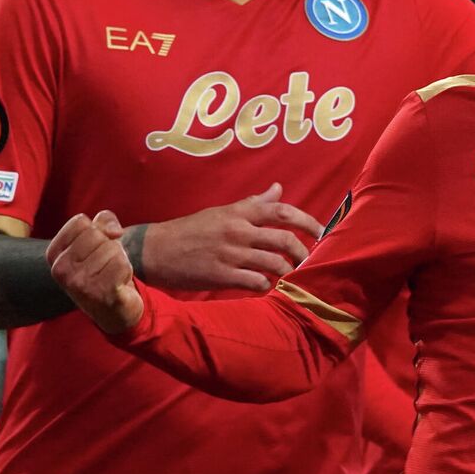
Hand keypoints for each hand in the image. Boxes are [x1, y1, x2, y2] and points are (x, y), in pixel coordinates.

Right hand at [47, 211, 143, 333]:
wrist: (114, 310)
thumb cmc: (104, 269)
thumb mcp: (99, 240)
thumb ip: (104, 222)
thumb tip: (114, 231)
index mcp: (55, 254)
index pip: (79, 222)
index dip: (97, 229)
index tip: (98, 246)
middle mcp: (60, 269)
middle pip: (96, 234)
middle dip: (109, 246)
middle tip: (106, 264)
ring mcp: (78, 283)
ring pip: (112, 249)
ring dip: (119, 260)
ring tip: (112, 274)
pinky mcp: (98, 293)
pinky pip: (122, 264)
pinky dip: (126, 271)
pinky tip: (118, 283)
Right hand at [138, 182, 322, 291]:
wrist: (153, 250)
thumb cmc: (190, 230)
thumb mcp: (221, 211)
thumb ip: (252, 203)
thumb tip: (278, 188)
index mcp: (238, 213)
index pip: (281, 212)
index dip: (307, 221)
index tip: (321, 232)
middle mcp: (237, 231)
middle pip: (284, 239)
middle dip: (302, 252)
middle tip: (307, 260)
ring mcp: (229, 254)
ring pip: (274, 263)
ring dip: (286, 271)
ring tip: (287, 275)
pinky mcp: (220, 276)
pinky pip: (256, 282)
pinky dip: (266, 285)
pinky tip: (264, 285)